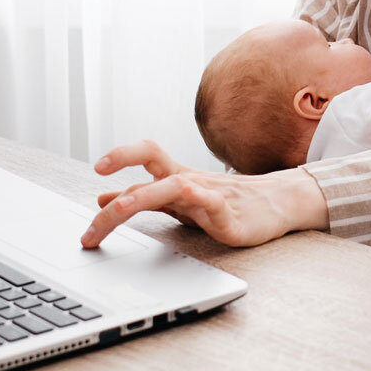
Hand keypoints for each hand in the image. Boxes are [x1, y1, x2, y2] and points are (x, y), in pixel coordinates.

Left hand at [80, 139, 328, 248]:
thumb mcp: (177, 200)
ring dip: (142, 195)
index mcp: (175, 176)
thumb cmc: (225, 202)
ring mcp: (208, 195)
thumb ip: (142, 198)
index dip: (121, 155)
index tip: (97, 171)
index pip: (145, 154)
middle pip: (152, 165)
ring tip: (118, 207)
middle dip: (119, 181)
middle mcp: (188, 180)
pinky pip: (213, 203)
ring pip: (173, 187)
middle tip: (92, 211)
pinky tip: (188, 194)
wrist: (277, 204)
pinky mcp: (230, 215)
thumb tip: (103, 197)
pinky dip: (199, 198)